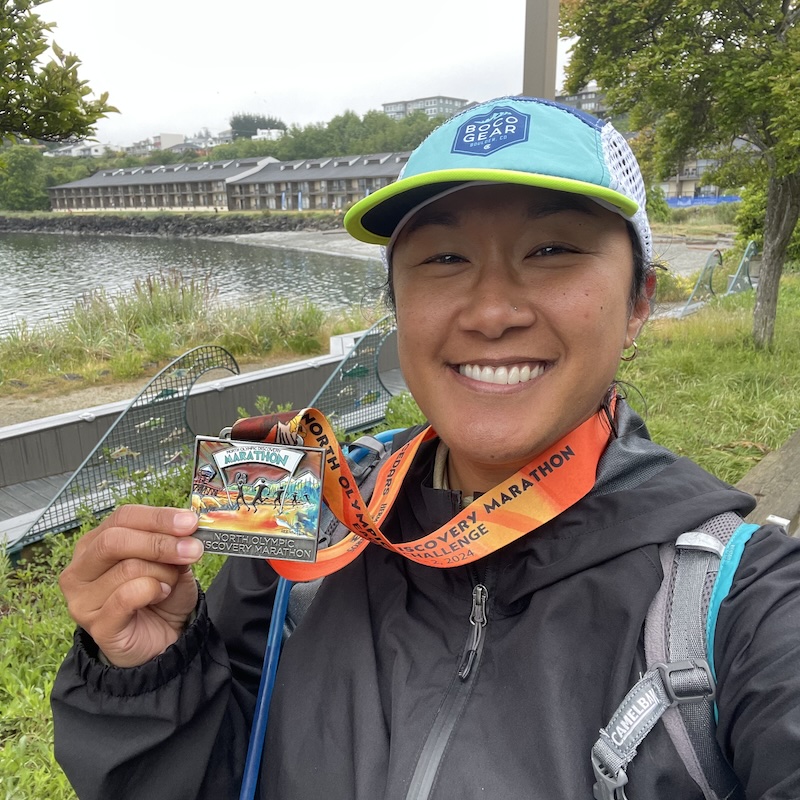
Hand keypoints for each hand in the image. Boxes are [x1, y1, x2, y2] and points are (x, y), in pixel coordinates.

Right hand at [59, 505, 203, 667]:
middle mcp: (80, 568)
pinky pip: (127, 597)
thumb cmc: (161, 595)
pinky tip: (160, 596)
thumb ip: (175, 543)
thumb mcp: (173, 562)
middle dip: (160, 543)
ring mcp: (82, 599)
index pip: (123, 517)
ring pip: (127, 568)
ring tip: (170, 584)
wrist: (162, 639)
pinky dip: (153, 591)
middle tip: (193, 550)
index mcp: (95, 543)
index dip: (158, 517)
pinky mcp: (96, 625)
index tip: (190, 522)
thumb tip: (187, 527)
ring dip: (162, 573)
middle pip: (115, 540)